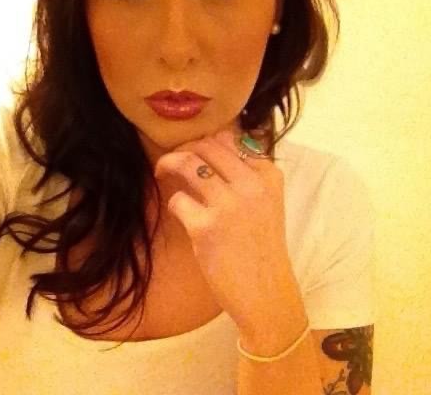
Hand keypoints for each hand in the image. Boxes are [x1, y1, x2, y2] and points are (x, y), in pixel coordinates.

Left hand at [153, 126, 298, 336]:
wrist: (266, 291)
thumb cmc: (262, 247)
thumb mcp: (266, 203)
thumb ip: (246, 176)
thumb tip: (209, 150)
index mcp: (268, 175)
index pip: (230, 139)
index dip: (205, 141)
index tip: (194, 151)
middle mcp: (251, 184)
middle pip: (207, 145)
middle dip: (183, 148)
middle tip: (173, 160)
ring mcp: (229, 205)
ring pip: (188, 163)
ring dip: (168, 164)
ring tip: (162, 171)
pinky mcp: (206, 227)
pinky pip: (178, 200)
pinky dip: (174, 204)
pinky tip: (181, 213)